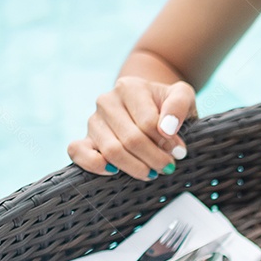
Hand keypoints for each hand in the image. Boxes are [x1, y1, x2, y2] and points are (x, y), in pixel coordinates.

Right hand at [67, 77, 195, 180]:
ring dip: (135, 167)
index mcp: (130, 87)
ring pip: (111, 151)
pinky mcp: (84, 138)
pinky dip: (94, 165)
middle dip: (154, 158)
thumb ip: (179, 105)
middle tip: (168, 167)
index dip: (166, 142)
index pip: (148, 122)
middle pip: (131, 139)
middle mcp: (107, 101)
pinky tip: (114, 172)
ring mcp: (93, 121)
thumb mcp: (182, 95)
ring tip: (152, 172)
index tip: (179, 151)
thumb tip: (167, 129)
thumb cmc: (165, 103)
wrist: (147, 104)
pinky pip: (77, 152)